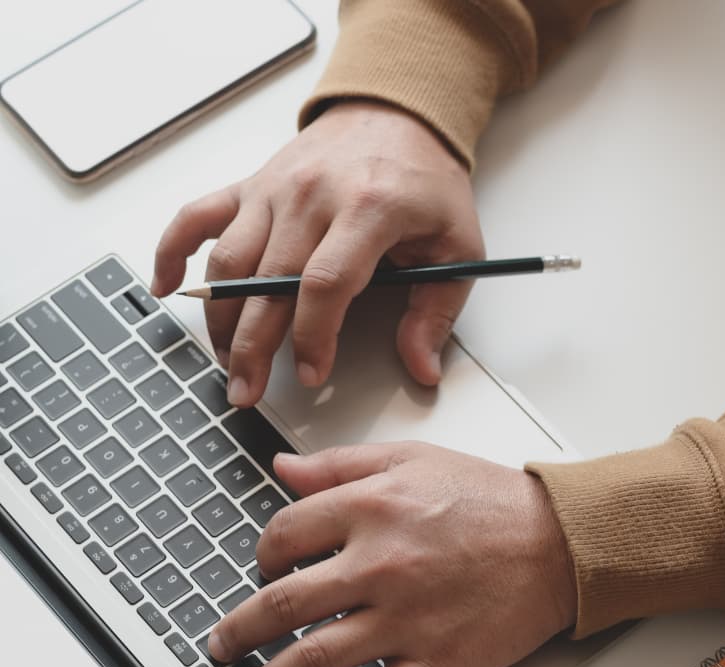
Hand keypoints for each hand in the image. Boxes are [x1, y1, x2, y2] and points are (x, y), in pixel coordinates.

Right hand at [151, 101, 483, 403]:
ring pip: (228, 260)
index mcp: (368, 209)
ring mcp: (274, 189)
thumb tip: (422, 367)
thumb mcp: (457, 245)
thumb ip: (437, 311)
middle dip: (253, 347)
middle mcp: (312, 196)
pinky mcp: (251, 185)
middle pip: (268, 281)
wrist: (397, 115)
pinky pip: (197, 216)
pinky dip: (171, 250)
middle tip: (247, 391)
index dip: (312, 337)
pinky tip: (165, 286)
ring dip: (219, 318)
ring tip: (227, 361)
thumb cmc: (425, 182)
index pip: (326, 284)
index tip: (311, 374)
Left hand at [205, 442, 576, 666]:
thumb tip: (284, 468)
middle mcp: (381, 565)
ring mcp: (406, 619)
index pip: (284, 534)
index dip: (262, 553)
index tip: (262, 567)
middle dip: (238, 630)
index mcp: (372, 509)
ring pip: (314, 659)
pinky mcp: (436, 661)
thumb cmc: (492, 499)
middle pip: (282, 605)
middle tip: (222, 644)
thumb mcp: (414, 459)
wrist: (560, 542)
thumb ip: (342, 464)